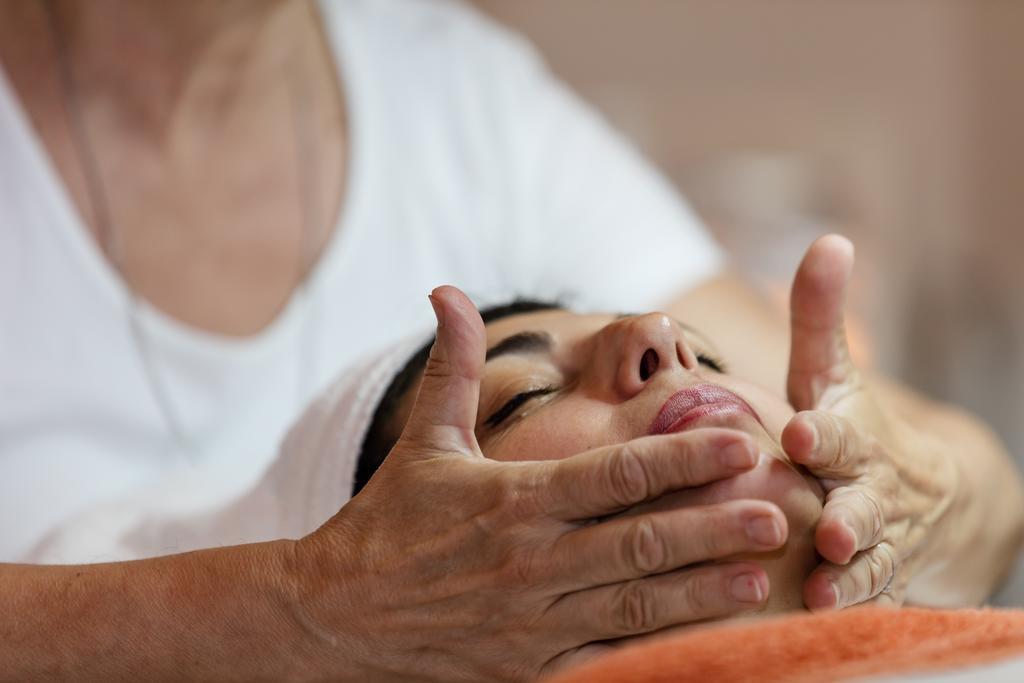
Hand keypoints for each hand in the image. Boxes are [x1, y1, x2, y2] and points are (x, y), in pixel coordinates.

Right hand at [289, 286, 787, 681]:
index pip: (614, 474)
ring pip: (633, 607)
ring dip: (700, 591)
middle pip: (639, 541)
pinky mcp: (524, 669)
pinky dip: (654, 652)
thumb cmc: (387, 521)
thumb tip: (447, 290)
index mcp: (513, 500)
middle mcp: (529, 561)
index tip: (740, 440)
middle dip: (714, 527)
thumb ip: (450, 367)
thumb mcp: (423, 441)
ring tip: (760, 577)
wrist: (333, 616)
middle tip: (780, 512)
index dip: (681, 456)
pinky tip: (702, 642)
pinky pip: (602, 661)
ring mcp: (529, 622)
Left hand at [781, 235, 956, 609]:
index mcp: (852, 438)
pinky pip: (864, 599)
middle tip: (833, 531)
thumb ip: (820, 317)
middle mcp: (870, 491)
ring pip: (870, 561)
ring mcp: (877, 541)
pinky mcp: (873, 581)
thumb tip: (828, 239)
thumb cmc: (854, 425)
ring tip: (827, 589)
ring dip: (851, 576)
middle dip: (851, 516)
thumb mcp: (834, 374)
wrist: (930, 496)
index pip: (841, 435)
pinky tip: (819, 620)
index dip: (825, 436)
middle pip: (864, 505)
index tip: (803, 435)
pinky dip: (849, 610)